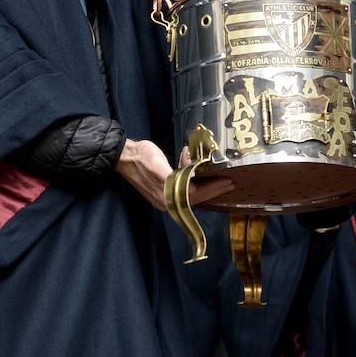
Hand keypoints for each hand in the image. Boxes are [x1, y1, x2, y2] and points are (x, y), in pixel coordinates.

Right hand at [117, 139, 233, 210]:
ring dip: (204, 184)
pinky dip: (192, 180)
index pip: (196, 195)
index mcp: (166, 197)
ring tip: (218, 176)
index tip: (227, 181)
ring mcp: (165, 197)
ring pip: (191, 193)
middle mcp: (167, 201)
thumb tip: (191, 185)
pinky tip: (194, 169)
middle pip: (196, 197)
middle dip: (213, 189)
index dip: (213, 188)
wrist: (124, 155)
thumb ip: (175, 177)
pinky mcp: (164, 190)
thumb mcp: (158, 165)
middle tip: (230, 182)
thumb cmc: (141, 157)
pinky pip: (184, 188)